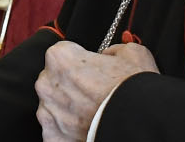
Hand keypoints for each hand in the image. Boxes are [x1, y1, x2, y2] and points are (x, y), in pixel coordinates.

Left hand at [34, 41, 156, 141]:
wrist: (137, 124)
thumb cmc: (133, 90)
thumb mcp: (131, 53)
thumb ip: (112, 50)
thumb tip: (110, 55)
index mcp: (60, 58)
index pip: (63, 54)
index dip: (80, 61)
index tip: (91, 70)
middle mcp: (47, 83)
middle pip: (54, 80)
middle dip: (71, 85)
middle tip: (94, 93)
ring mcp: (47, 112)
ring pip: (54, 106)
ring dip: (68, 108)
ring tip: (92, 112)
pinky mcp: (51, 135)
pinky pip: (55, 130)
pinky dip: (67, 131)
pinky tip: (86, 128)